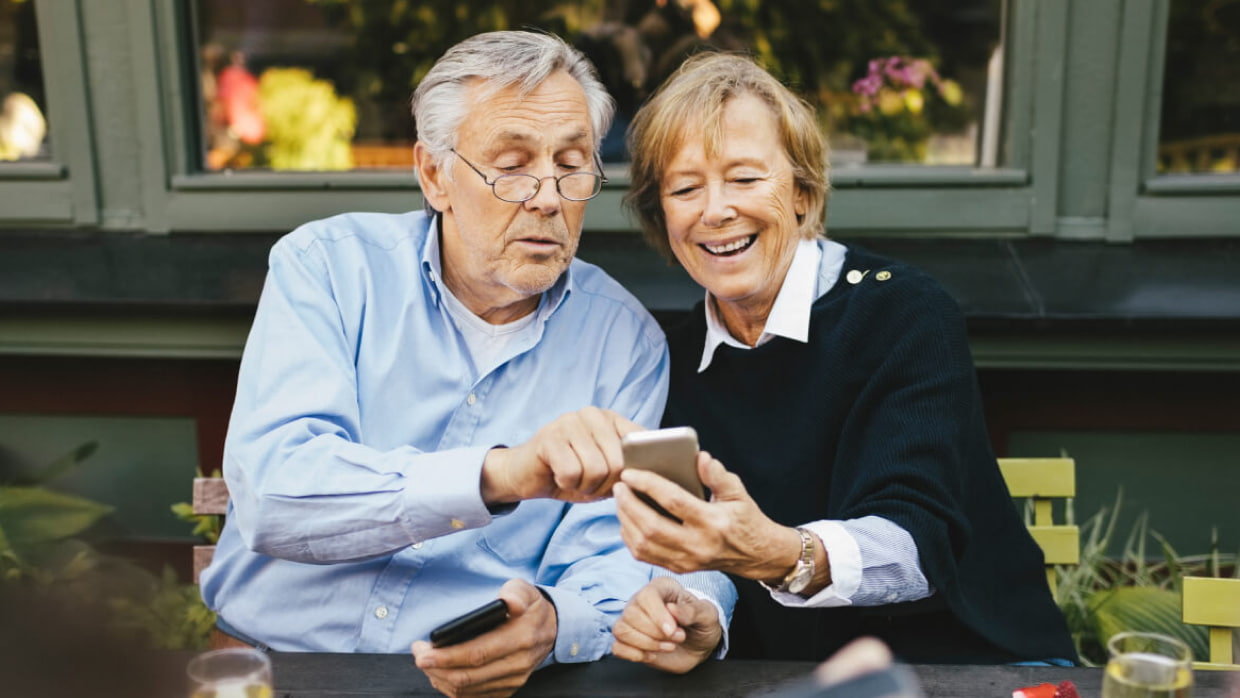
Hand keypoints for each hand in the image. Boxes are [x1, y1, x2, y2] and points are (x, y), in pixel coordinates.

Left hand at [411, 579, 556, 697]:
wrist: (552, 630)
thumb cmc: (531, 608)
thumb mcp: (527, 591)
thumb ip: (516, 592)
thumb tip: (507, 601)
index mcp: (521, 638)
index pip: (478, 653)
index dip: (446, 656)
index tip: (423, 652)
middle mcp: (517, 664)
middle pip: (467, 676)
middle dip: (436, 668)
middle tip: (418, 654)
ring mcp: (512, 680)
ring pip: (467, 689)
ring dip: (440, 678)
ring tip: (427, 662)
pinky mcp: (507, 689)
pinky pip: (473, 696)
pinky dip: (451, 688)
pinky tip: (441, 674)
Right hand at [480, 407, 642, 504]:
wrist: (526, 474)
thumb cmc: (571, 474)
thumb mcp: (606, 471)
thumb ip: (628, 468)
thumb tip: (651, 476)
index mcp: (612, 419)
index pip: (641, 444)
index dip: (634, 472)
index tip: (620, 482)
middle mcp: (593, 414)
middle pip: (618, 463)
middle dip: (605, 486)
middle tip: (590, 485)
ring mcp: (569, 422)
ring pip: (596, 470)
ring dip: (585, 486)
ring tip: (575, 480)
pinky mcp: (549, 437)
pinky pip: (572, 473)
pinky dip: (567, 484)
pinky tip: (559, 475)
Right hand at [611, 577, 721, 673]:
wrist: (699, 644)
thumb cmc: (701, 624)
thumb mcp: (708, 615)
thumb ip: (693, 611)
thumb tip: (673, 610)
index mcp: (661, 588)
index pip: (646, 595)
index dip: (657, 615)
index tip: (672, 631)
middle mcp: (641, 602)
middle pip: (631, 614)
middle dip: (655, 633)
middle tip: (678, 638)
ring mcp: (633, 621)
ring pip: (621, 629)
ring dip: (645, 644)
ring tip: (668, 647)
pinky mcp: (629, 641)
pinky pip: (617, 646)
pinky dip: (633, 654)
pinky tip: (651, 655)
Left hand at [614, 451, 811, 582]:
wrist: (755, 554)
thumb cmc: (745, 519)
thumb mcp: (738, 493)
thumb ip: (718, 475)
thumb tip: (700, 457)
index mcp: (713, 522)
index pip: (674, 502)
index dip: (648, 485)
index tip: (630, 473)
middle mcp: (698, 545)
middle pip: (651, 527)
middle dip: (629, 504)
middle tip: (619, 485)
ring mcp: (687, 560)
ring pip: (644, 544)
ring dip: (626, 521)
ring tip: (621, 500)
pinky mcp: (680, 568)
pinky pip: (645, 555)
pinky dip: (630, 537)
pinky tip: (627, 520)